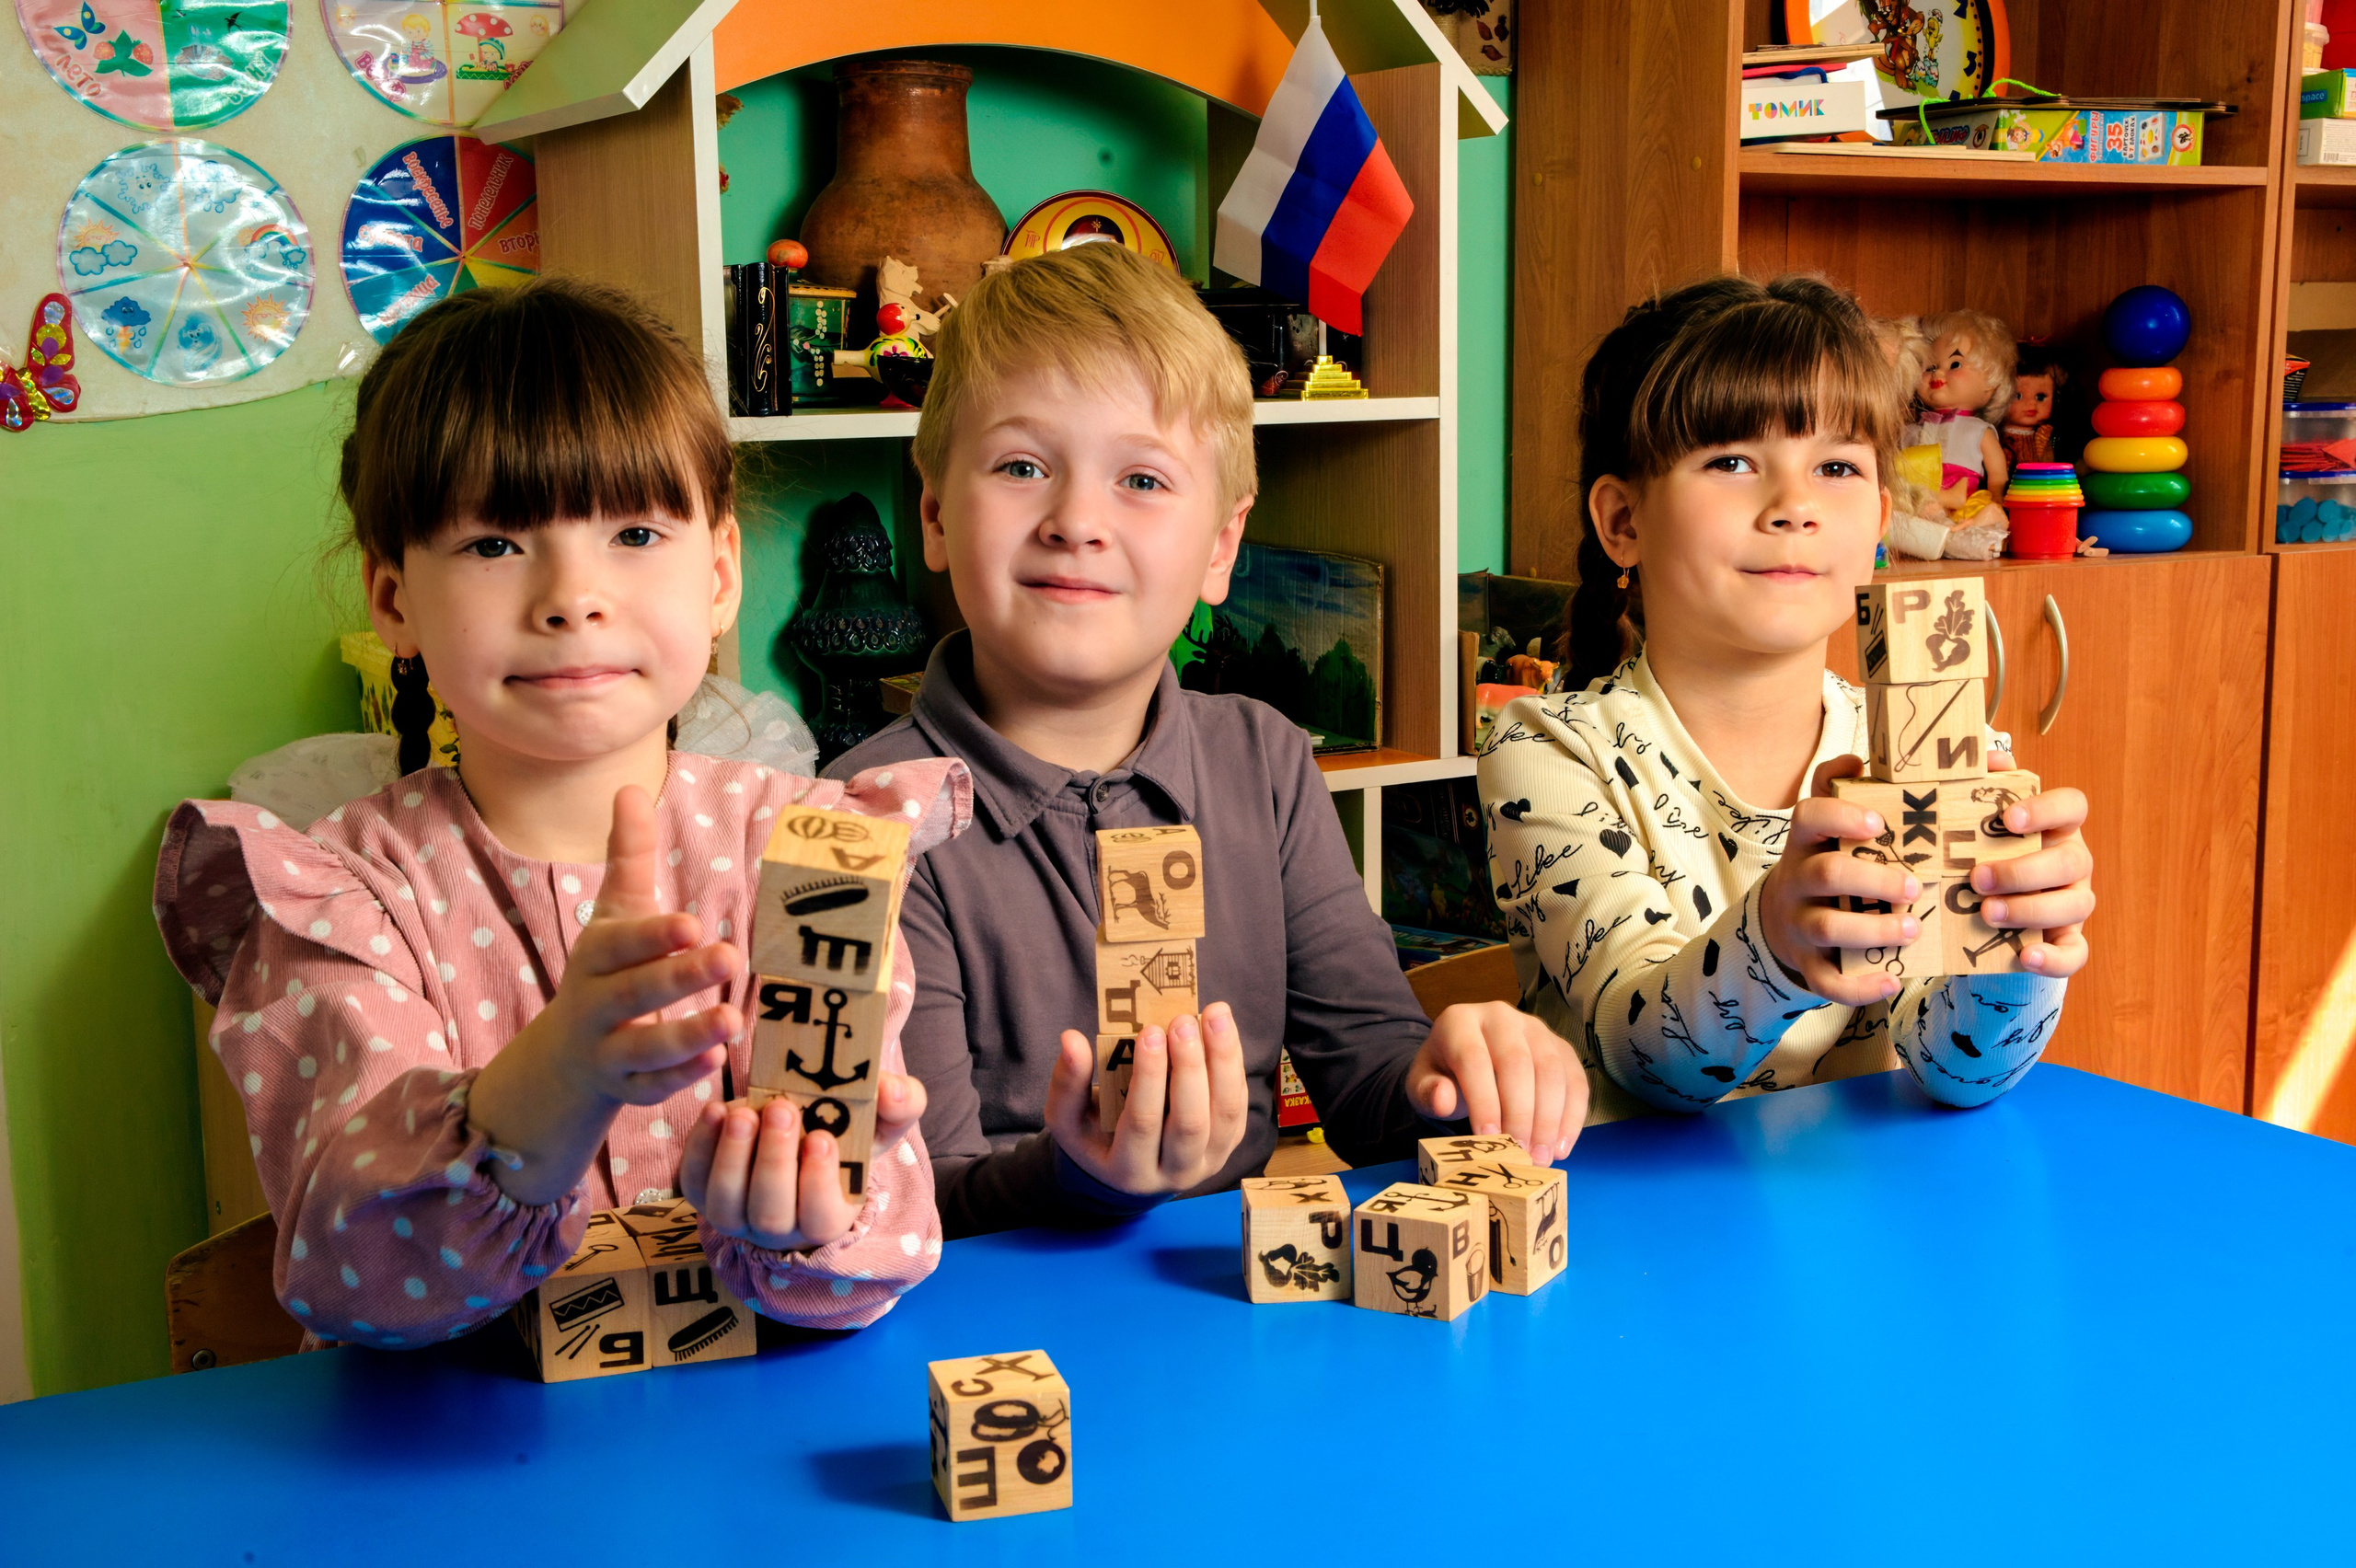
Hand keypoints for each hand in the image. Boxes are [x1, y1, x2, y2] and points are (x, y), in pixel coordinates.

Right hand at [465, 785, 738, 1202]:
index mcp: (596, 956)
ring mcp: (608, 1050)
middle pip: (633, 992)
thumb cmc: (606, 968)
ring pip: (644, 1047)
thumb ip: (628, 856)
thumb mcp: (614, 912)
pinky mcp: (627, 1088)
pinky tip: (716, 1064)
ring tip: (733, 1021)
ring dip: (687, 1036)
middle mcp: (596, 1004)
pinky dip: (680, 1078)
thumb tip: (631, 788)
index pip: (618, 944)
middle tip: (729, 958)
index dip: (651, 936)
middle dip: (678, 978)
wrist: (565, 1054)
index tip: (692, 923)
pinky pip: (650, 1089)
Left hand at [680, 1072, 928, 1250]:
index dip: (817, 1183)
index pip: (820, 1218)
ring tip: (745, 1113)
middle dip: (773, 1162)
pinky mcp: (702, 1190)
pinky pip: (693, 1180)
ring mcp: (736, 1213)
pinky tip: (717, 1112)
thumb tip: (891, 1088)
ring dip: (733, 1157)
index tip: (822, 1138)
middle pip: (770, 1214)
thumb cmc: (847, 1132)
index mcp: (827, 1216)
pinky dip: (701, 1147)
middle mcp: (778, 1227)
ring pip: (727, 1204)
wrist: (801, 1127)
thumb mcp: (882, 1118)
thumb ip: (900, 1103)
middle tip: (781, 1109)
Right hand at [1043, 1006, 1247, 1196]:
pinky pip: (1238, 1105)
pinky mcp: (1228, 1143)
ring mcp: (1208, 1161)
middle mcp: (1174, 1172)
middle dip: (1190, 1067)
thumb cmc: (1094, 1135)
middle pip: (1191, 1122)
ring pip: (1225, 1113)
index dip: (1149, 1077)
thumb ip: (1068, 1082)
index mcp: (1128, 1169)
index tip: (1150, 1031)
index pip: (1143, 1122)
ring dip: (1223, 1060)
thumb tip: (1071, 1039)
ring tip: (1215, 1014)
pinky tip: (1224, 1030)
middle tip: (1182, 1021)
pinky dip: (1233, 1066)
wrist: (1127, 1168)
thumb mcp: (1068, 1117)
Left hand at [1405, 1003, 1585, 1163]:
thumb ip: (1428, 1093)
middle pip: (1517, 1062)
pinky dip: (1572, 1116)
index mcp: (1460, 1021)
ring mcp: (1536, 1028)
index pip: (1473, 1058)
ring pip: (1551, 1070)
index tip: (1488, 1139)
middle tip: (1520, 1153)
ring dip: (1550, 1118)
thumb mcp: (1422, 1084)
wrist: (1465, 1062)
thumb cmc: (1442, 1075)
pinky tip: (1561, 1147)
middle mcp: (1501, 1016)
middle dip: (1521, 1113)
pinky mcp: (1560, 1046)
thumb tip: (1442, 1099)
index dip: (1483, 1100)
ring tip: (1541, 1156)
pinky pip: (1575, 1079)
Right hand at [1757, 757, 1928, 1007]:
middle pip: (1826, 874)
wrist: (1782, 921)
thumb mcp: (1824, 827)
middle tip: (1915, 885)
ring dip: (1873, 929)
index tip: (1877, 823)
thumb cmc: (1824, 863)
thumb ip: (1841, 790)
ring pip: (1827, 927)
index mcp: (1806, 842)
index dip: (1840, 817)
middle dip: (1873, 879)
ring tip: (1912, 929)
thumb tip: (1860, 758)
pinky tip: (1891, 981)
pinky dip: (1859, 987)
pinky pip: (1827, 981)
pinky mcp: (1807, 963)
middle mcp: (1797, 880)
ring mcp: (1799, 924)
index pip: (1808, 817)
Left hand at [1973, 749, 2093, 978]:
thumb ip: (1981, 783)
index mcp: (2056, 827)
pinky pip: (2075, 952)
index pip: (2072, 806)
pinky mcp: (2066, 939)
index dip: (2046, 809)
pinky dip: (2055, 958)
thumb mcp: (1974, 819)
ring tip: (1986, 913)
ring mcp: (2074, 901)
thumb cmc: (1979, 852)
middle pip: (2070, 862)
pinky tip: (2026, 956)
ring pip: (2074, 905)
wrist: (1978, 911)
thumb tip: (1988, 757)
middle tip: (1977, 879)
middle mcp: (2072, 862)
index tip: (2008, 818)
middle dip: (2023, 871)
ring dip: (2030, 909)